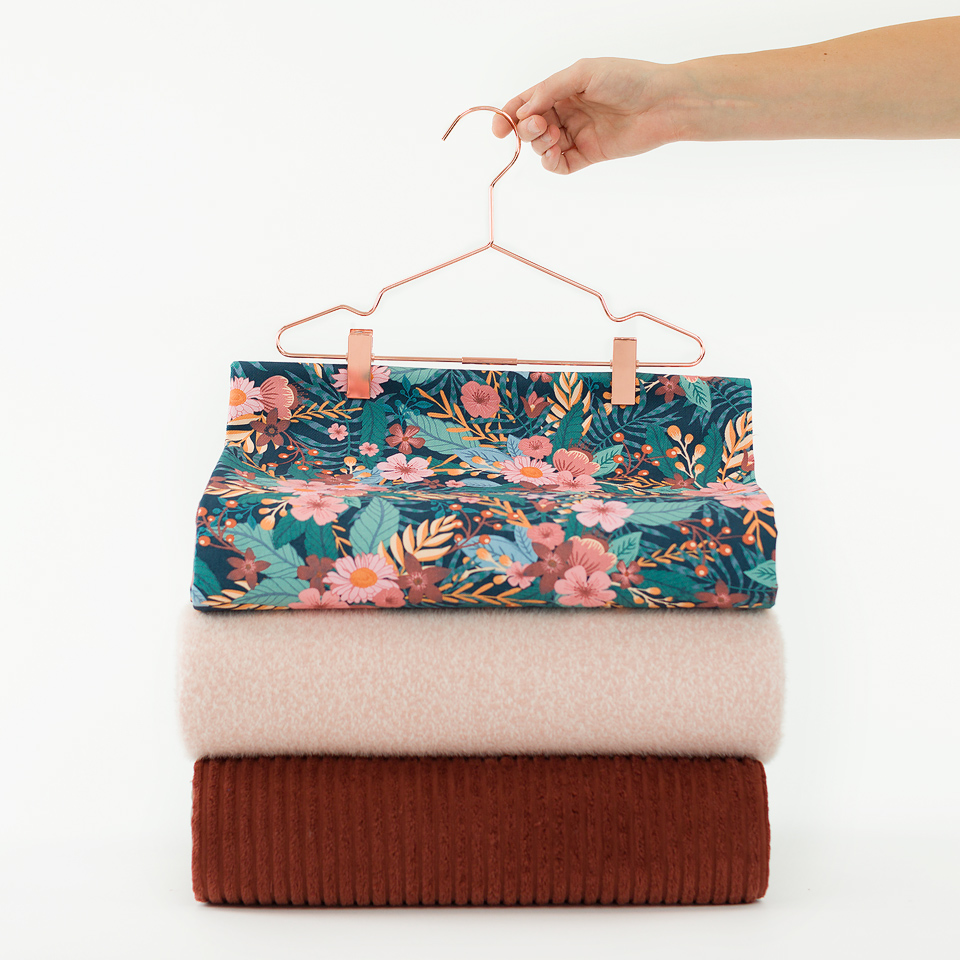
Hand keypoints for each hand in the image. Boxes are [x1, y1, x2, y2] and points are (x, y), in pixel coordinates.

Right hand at [493, 57, 683, 174]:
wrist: (662, 102)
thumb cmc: (628, 79)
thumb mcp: (583, 73)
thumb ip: (550, 90)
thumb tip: (523, 110)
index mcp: (564, 89)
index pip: (529, 102)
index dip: (510, 114)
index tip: (499, 127)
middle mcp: (568, 112)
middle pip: (532, 126)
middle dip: (526, 129)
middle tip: (537, 126)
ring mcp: (578, 134)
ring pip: (543, 147)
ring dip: (539, 144)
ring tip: (552, 135)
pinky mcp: (588, 155)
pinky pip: (560, 165)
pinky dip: (551, 162)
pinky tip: (554, 153)